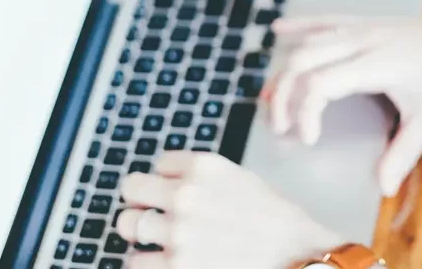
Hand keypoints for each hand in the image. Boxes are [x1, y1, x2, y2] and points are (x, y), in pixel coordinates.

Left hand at [117, 151, 341, 268]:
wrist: (293, 252)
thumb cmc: (271, 216)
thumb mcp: (237, 177)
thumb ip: (199, 176)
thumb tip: (164, 182)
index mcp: (203, 166)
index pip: (158, 163)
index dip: (168, 177)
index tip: (178, 188)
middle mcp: (185, 194)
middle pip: (131, 188)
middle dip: (143, 200)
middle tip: (155, 211)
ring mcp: (177, 233)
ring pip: (128, 225)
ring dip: (143, 232)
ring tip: (162, 238)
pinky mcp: (175, 266)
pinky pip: (135, 262)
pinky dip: (148, 261)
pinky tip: (169, 259)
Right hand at [265, 3, 421, 196]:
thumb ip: (404, 153)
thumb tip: (383, 188)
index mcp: (375, 64)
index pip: (320, 84)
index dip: (305, 113)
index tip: (308, 141)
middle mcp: (362, 41)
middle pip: (304, 61)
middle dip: (284, 95)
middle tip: (280, 128)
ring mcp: (363, 27)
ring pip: (310, 42)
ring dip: (286, 69)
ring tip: (270, 98)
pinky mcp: (368, 22)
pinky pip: (326, 20)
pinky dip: (301, 25)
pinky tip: (279, 30)